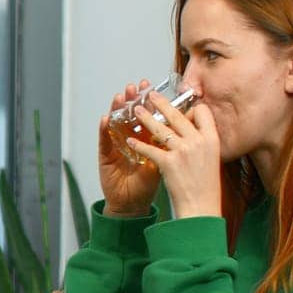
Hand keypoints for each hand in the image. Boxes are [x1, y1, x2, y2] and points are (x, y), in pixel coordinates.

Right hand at [97, 81, 161, 216]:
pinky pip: (104, 141)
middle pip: (130, 116)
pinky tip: (106, 118)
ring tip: (121, 96)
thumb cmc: (147, 186)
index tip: (153, 90)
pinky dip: (104, 129)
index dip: (149, 104)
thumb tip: (188, 128)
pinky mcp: (105, 156)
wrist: (132, 205)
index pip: (147, 117)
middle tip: (137, 87)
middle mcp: (130, 140)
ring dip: (117, 109)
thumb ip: (171, 145)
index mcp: (146, 140)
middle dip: (133, 100)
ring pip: (116, 124)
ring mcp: (116, 146)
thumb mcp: (164, 162)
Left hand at [127, 92, 221, 218]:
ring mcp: (183, 151)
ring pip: (160, 128)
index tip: (181, 107)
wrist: (201, 209)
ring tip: (136, 110)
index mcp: (212, 139)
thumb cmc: (206, 188)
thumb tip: (195, 132)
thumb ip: (203, 144)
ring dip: (145, 118)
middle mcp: (199, 142)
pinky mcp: (169, 163)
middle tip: (151, 95)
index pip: (202, 112)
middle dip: (161, 104)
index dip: (190, 108)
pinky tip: (130, 141)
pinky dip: (138, 145)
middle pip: (177, 116)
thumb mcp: (211, 160)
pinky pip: (149, 149)